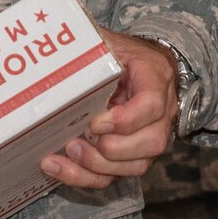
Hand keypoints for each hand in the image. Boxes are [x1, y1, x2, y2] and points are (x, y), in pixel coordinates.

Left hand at [41, 28, 178, 188]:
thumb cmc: (122, 54)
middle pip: (151, 142)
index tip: (95, 123)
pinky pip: (116, 176)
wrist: (141, 66)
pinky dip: (86, 177)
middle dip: (112, 150)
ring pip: (136, 165)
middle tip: (77, 141)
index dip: (125, 119)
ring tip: (65, 152)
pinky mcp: (132, 155)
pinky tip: (56, 167)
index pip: (151, 105)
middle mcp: (161, 113)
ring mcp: (149, 137)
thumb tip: (56, 44)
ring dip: (97, 167)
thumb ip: (93, 44)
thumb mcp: (110, 41)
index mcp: (155, 79)